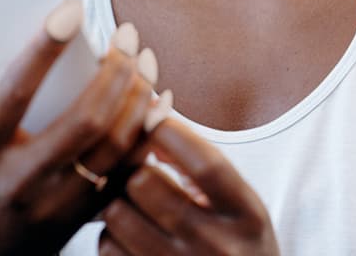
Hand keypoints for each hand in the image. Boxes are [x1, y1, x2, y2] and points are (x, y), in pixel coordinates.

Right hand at [0, 3, 154, 255]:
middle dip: (113, 73)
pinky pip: (128, 177)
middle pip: (83, 124)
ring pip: (113, 150)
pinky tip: (159, 102)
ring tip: (145, 60)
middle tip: (127, 34)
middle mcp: (19, 182)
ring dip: (137, 99)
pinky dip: (149, 138)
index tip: (71, 9)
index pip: (13, 94)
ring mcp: (55, 206)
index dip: (43, 50)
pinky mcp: (82, 219)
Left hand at [100, 117, 279, 254]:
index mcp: (247, 214)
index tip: (154, 118)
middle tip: (138, 168)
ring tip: (133, 201)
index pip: (206, 164)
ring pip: (118, 214)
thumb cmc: (236, 241)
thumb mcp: (237, 202)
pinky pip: (108, 248)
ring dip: (118, 199)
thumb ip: (200, 161)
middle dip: (136, 167)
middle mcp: (219, 247)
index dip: (170, 131)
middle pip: (146, 184)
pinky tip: (129, 233)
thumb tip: (150, 114)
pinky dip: (110, 234)